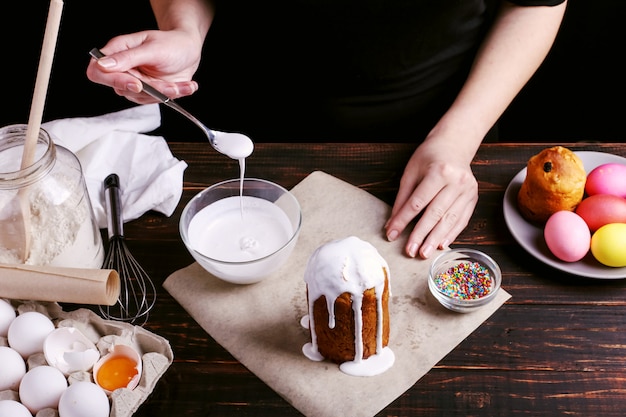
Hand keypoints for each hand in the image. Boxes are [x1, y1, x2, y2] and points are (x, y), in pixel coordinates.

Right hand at [86, 30, 202, 102]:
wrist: (190, 50)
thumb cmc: (172, 43)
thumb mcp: (152, 48)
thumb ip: (128, 57)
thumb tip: (102, 65)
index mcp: (118, 51)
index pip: (98, 71)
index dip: (112, 80)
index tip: (136, 84)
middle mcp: (124, 69)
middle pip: (123, 88)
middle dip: (151, 89)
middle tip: (170, 86)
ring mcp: (135, 82)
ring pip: (142, 97)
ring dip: (164, 93)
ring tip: (180, 84)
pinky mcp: (148, 92)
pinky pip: (156, 100)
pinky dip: (173, 95)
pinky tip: (186, 86)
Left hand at [385, 137, 477, 258]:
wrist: (454, 144)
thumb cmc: (429, 156)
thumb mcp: (411, 172)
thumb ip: (402, 198)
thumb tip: (392, 223)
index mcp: (439, 172)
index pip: (417, 202)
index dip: (403, 220)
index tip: (392, 234)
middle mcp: (456, 182)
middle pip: (435, 214)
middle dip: (421, 235)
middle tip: (410, 251)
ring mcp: (468, 190)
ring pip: (450, 220)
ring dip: (436, 238)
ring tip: (424, 252)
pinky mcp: (473, 198)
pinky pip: (462, 219)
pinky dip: (451, 233)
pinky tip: (441, 244)